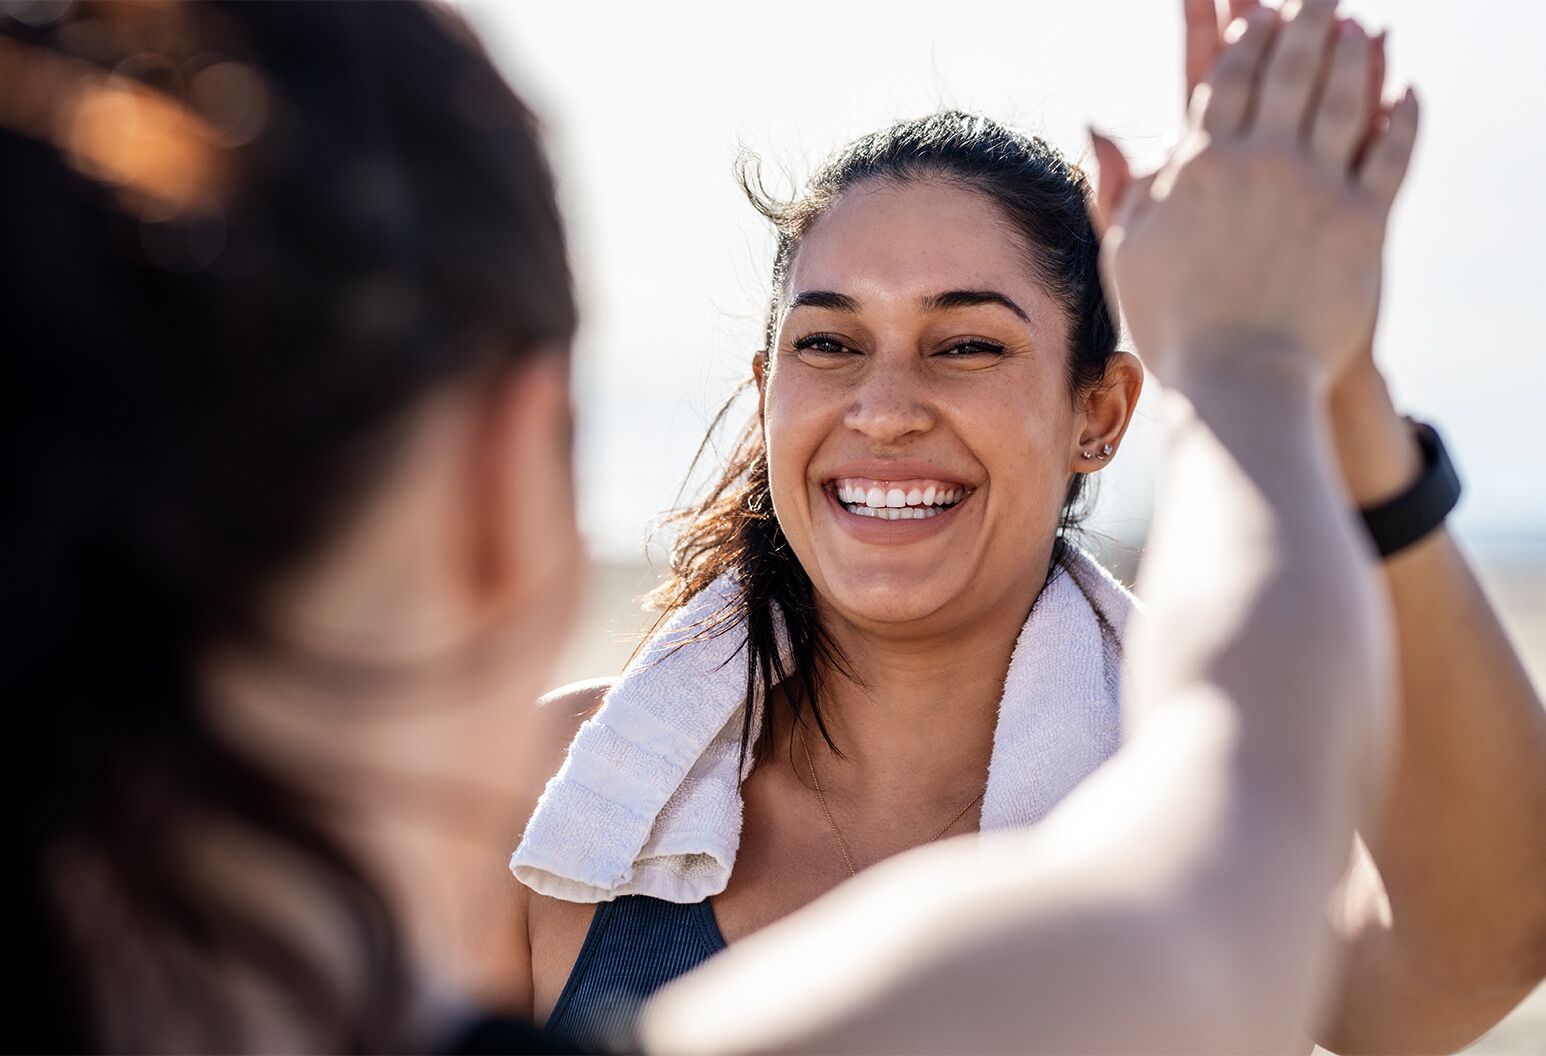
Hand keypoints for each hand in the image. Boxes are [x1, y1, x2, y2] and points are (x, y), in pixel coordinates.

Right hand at [1091, 3, 1418, 391]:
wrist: (1239, 382)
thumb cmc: (1174, 327)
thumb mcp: (1127, 253)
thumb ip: (1118, 185)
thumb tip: (1098, 126)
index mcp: (1200, 167)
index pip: (1224, 79)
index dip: (1243, 39)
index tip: (1256, 14)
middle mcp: (1260, 163)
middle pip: (1288, 70)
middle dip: (1304, 22)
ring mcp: (1316, 188)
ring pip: (1341, 97)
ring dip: (1352, 53)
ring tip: (1359, 25)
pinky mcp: (1363, 221)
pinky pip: (1390, 151)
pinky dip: (1401, 116)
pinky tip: (1406, 92)